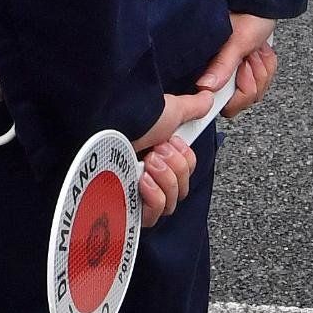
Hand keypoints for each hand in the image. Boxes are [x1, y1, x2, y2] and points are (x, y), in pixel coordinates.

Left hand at [133, 94, 209, 221]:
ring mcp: (137, 194)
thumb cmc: (132, 121)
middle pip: (183, 188)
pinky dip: (154, 196)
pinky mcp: (129, 210)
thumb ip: (192, 107)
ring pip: (172, 202)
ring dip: (165, 179)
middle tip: (157, 151)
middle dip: (175, 167)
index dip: (185, 158)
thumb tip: (207, 99)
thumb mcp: (170, 109)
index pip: (187, 170)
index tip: (173, 142)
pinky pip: (156, 214)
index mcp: (158, 154)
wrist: (105, 133)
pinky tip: (142, 180)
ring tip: (148, 163)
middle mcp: (148, 174)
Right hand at [193, 13, 279, 121]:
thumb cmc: (247, 15)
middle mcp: (221, 77)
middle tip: (250, 55)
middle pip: (245, 99)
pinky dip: (267, 65)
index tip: (243, 69)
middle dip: (254, 76)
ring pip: (257, 91)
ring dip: (262, 68)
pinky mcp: (248, 72)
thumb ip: (222, 65)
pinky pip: (265, 81)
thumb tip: (206, 86)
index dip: (239, 93)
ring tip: (255, 50)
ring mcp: (236, 75)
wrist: (260, 3)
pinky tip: (260, 51)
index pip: (225, 106)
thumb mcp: (237, 41)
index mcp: (211, 71)